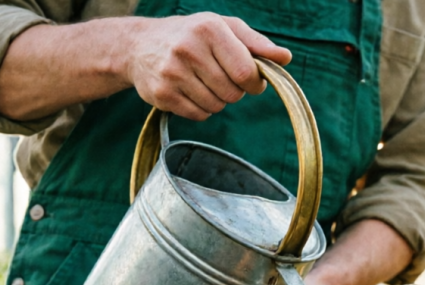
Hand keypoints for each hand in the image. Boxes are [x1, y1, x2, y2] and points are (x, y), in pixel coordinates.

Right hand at [123, 13, 291, 121]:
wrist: (139, 45)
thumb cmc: (192, 35)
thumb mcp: (224, 28)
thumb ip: (257, 44)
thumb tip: (285, 58)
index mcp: (209, 29)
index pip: (246, 71)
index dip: (254, 82)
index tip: (250, 80)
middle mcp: (188, 49)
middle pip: (233, 93)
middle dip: (234, 91)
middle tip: (222, 78)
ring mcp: (172, 73)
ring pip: (217, 106)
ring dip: (218, 100)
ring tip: (204, 82)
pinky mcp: (162, 94)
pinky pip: (199, 115)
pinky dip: (201, 109)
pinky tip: (191, 91)